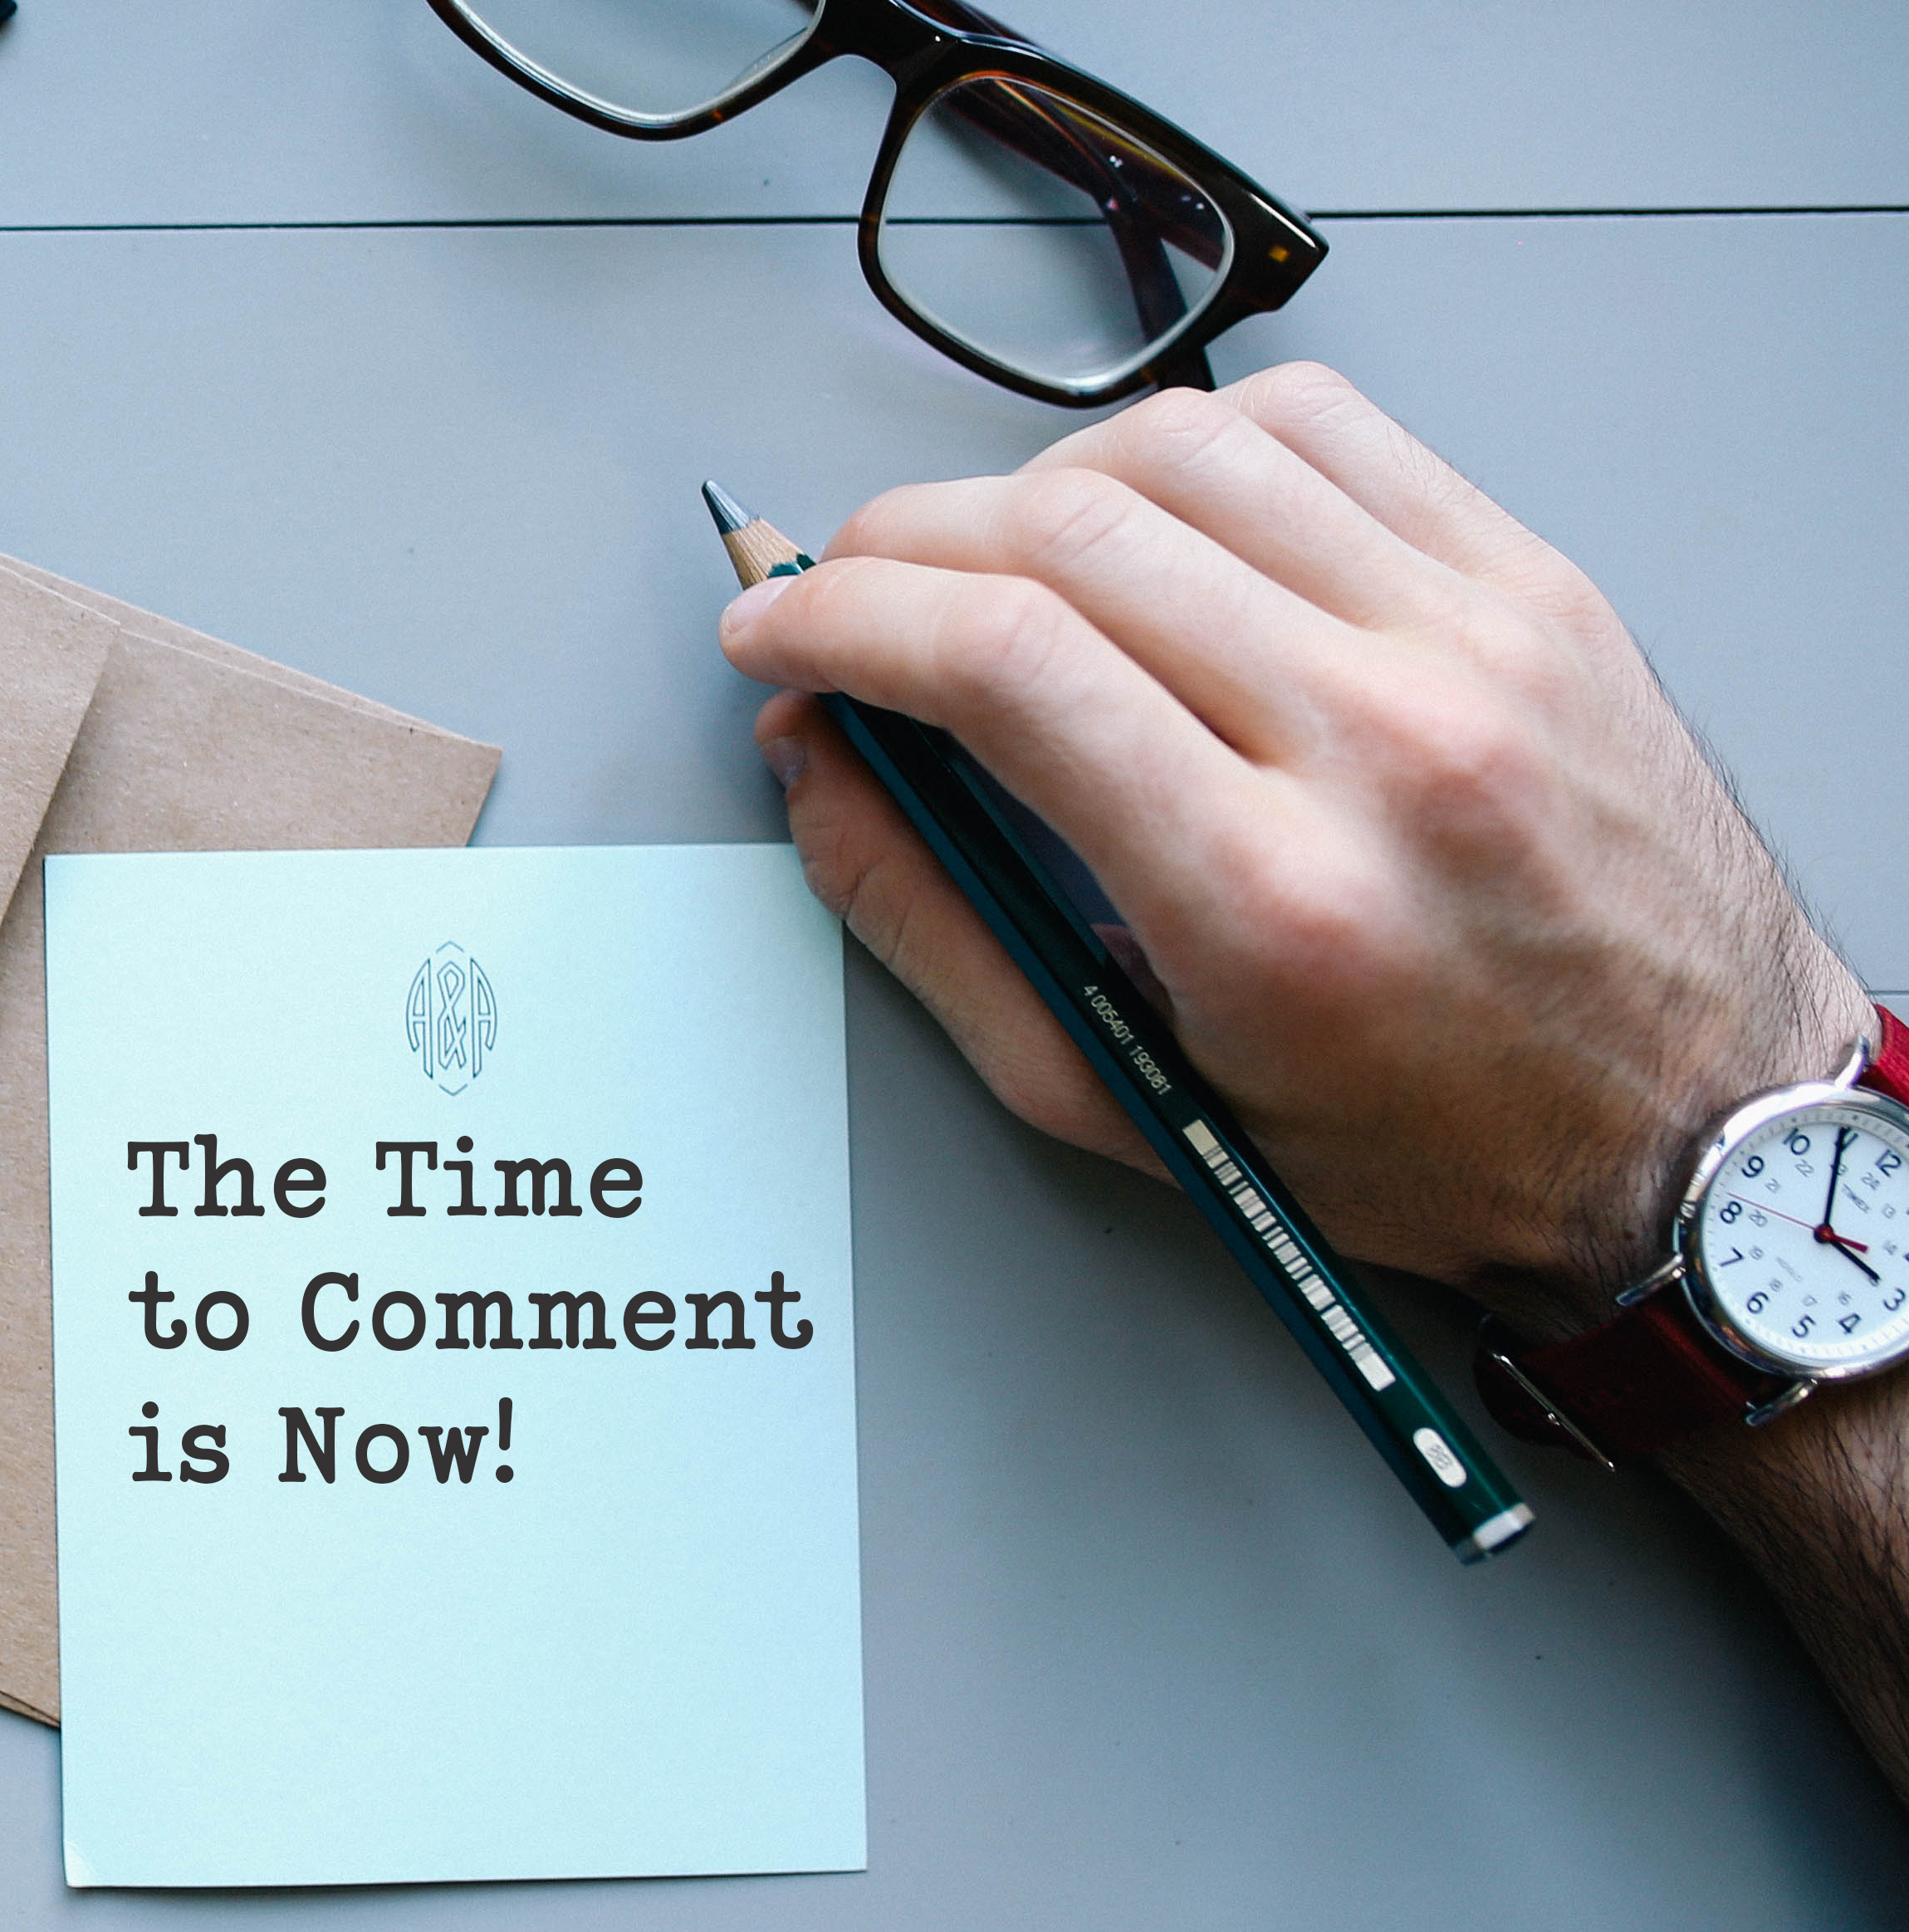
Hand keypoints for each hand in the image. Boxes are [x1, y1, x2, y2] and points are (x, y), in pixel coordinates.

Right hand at [718, 363, 1868, 1335]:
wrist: (1680, 1126)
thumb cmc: (1424, 1143)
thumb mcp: (1135, 1098)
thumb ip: (941, 936)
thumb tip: (823, 776)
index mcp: (1270, 898)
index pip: (1002, 662)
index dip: (840, 617)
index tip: (776, 628)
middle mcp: (1385, 740)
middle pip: (1072, 532)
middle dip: (901, 543)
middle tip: (850, 593)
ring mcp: (1475, 640)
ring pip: (1188, 450)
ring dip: (1035, 486)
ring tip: (993, 565)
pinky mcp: (1534, 588)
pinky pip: (1328, 428)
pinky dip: (1197, 440)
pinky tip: (1156, 513)